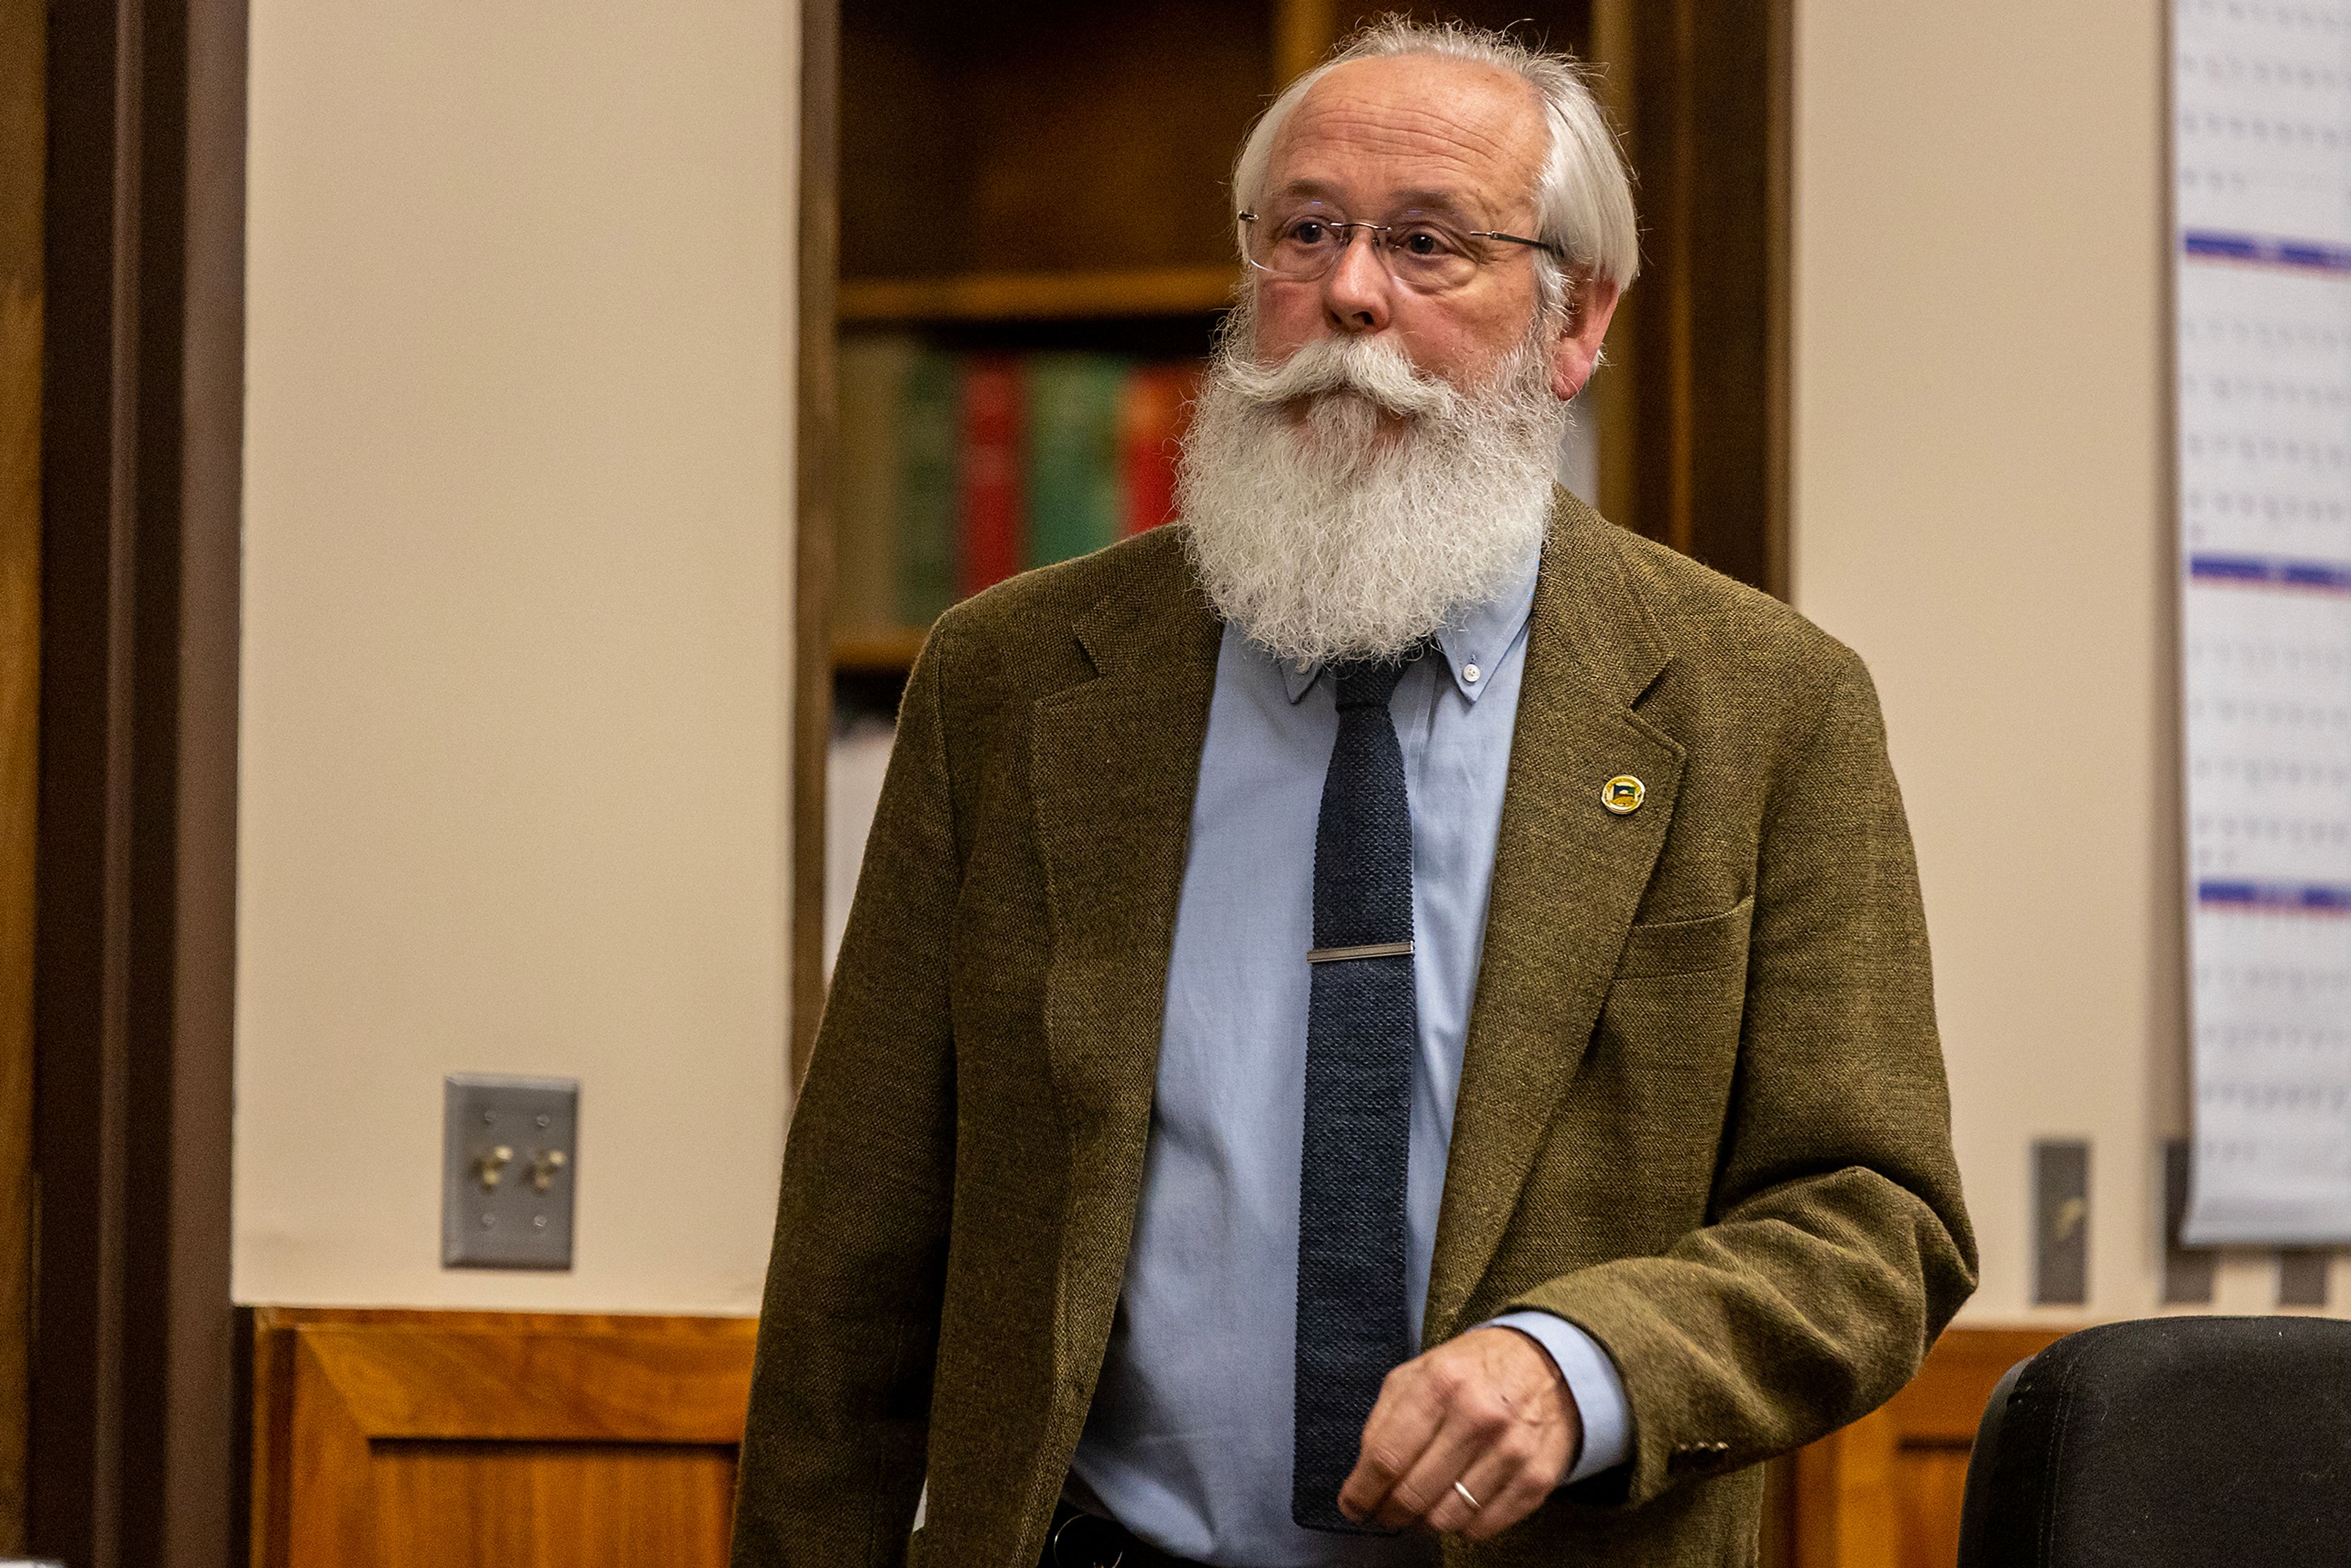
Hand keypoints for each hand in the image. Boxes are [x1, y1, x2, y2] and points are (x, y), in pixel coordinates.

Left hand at [1336, 1326, 1581, 1540]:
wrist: (1547, 1363)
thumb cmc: (1472, 1371)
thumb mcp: (1418, 1372)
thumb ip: (1384, 1418)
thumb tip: (1363, 1475)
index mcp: (1440, 1384)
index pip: (1386, 1457)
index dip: (1362, 1491)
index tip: (1352, 1506)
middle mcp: (1477, 1416)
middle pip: (1413, 1494)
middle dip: (1390, 1511)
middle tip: (1386, 1510)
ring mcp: (1511, 1450)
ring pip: (1446, 1519)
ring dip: (1426, 1521)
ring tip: (1424, 1505)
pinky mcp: (1536, 1478)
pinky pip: (1484, 1527)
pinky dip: (1463, 1524)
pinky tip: (1458, 1503)